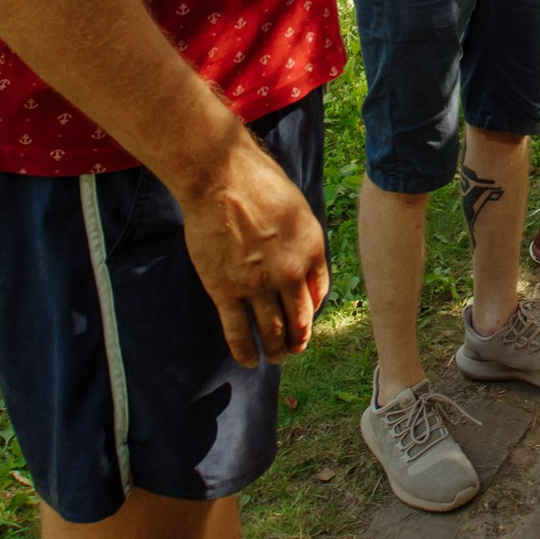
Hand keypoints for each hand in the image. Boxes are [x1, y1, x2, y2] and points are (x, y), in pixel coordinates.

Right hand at [178, 133, 330, 367]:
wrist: (221, 177)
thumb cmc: (259, 182)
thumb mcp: (297, 208)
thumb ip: (303, 239)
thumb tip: (303, 261)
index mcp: (312, 250)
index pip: (318, 293)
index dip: (312, 310)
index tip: (305, 318)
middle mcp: (289, 273)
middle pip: (299, 319)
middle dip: (299, 340)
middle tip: (295, 349)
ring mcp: (257, 284)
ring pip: (271, 331)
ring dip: (276, 350)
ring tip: (275, 359)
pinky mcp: (225, 290)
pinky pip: (238, 332)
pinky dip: (244, 351)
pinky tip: (249, 361)